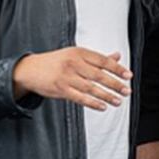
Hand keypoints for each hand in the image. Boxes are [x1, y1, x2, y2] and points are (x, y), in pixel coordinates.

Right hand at [12, 47, 131, 110]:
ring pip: (91, 88)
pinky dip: (93, 103)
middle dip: (115, 84)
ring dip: (107, 96)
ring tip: (119, 101)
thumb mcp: (76, 54)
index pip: (103, 61)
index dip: (117, 69)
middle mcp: (73, 63)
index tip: (128, 76)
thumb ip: (97, 58)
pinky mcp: (60, 89)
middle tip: (127, 90)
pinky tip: (103, 106)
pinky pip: (80, 98)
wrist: (29, 69)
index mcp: (79, 52)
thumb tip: (117, 56)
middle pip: (99, 75)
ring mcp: (66, 77)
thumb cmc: (56, 61)